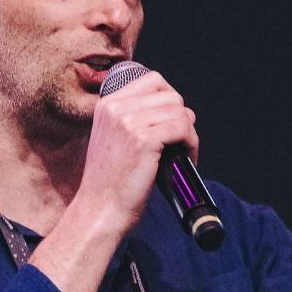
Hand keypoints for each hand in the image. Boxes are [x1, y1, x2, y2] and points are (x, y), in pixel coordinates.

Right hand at [78, 70, 199, 234]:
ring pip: (180, 112)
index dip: (170, 101)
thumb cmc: (109, 182)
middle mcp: (116, 108)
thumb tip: (175, 111)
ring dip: (189, 134)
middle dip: (182, 119)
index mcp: (107, 104)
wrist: (99, 210)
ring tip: (183, 153)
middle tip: (180, 143)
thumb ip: (133, 119)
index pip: (153, 81)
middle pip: (171, 96)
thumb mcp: (112, 139)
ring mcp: (129, 123)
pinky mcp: (144, 140)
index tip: (173, 122)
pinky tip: (186, 159)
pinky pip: (183, 128)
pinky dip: (191, 144)